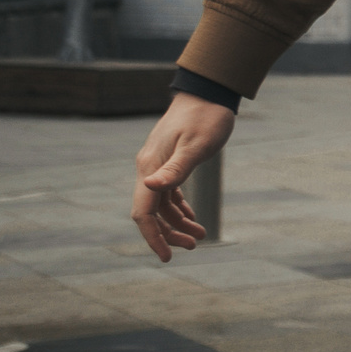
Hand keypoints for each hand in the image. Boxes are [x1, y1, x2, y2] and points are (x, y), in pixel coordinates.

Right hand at [131, 92, 235, 260]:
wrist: (207, 94)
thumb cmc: (206, 118)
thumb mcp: (197, 145)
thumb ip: (176, 169)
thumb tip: (150, 187)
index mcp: (150, 168)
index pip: (143, 212)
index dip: (152, 237)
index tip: (166, 258)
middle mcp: (149, 169)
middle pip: (151, 212)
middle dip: (169, 233)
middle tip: (195, 245)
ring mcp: (157, 166)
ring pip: (161, 205)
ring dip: (177, 223)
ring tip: (200, 235)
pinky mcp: (168, 162)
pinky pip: (168, 193)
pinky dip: (179, 208)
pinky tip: (192, 218)